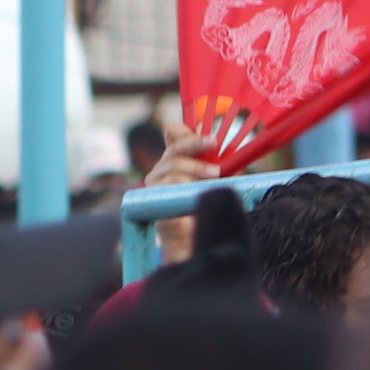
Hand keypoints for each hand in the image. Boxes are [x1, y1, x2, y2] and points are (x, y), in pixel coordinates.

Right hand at [141, 122, 223, 266]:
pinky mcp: (153, 197)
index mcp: (175, 160)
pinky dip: (186, 182)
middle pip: (174, 148)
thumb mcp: (214, 179)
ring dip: (197, 167)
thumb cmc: (204, 206)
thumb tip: (214, 137)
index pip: (173, 135)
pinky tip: (198, 188)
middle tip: (214, 143)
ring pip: (173, 164)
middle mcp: (162, 169)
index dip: (187, 131)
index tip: (210, 134)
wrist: (191, 238)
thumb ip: (215, 159)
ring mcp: (155, 183)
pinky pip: (169, 182)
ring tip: (216, 175)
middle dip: (195, 143)